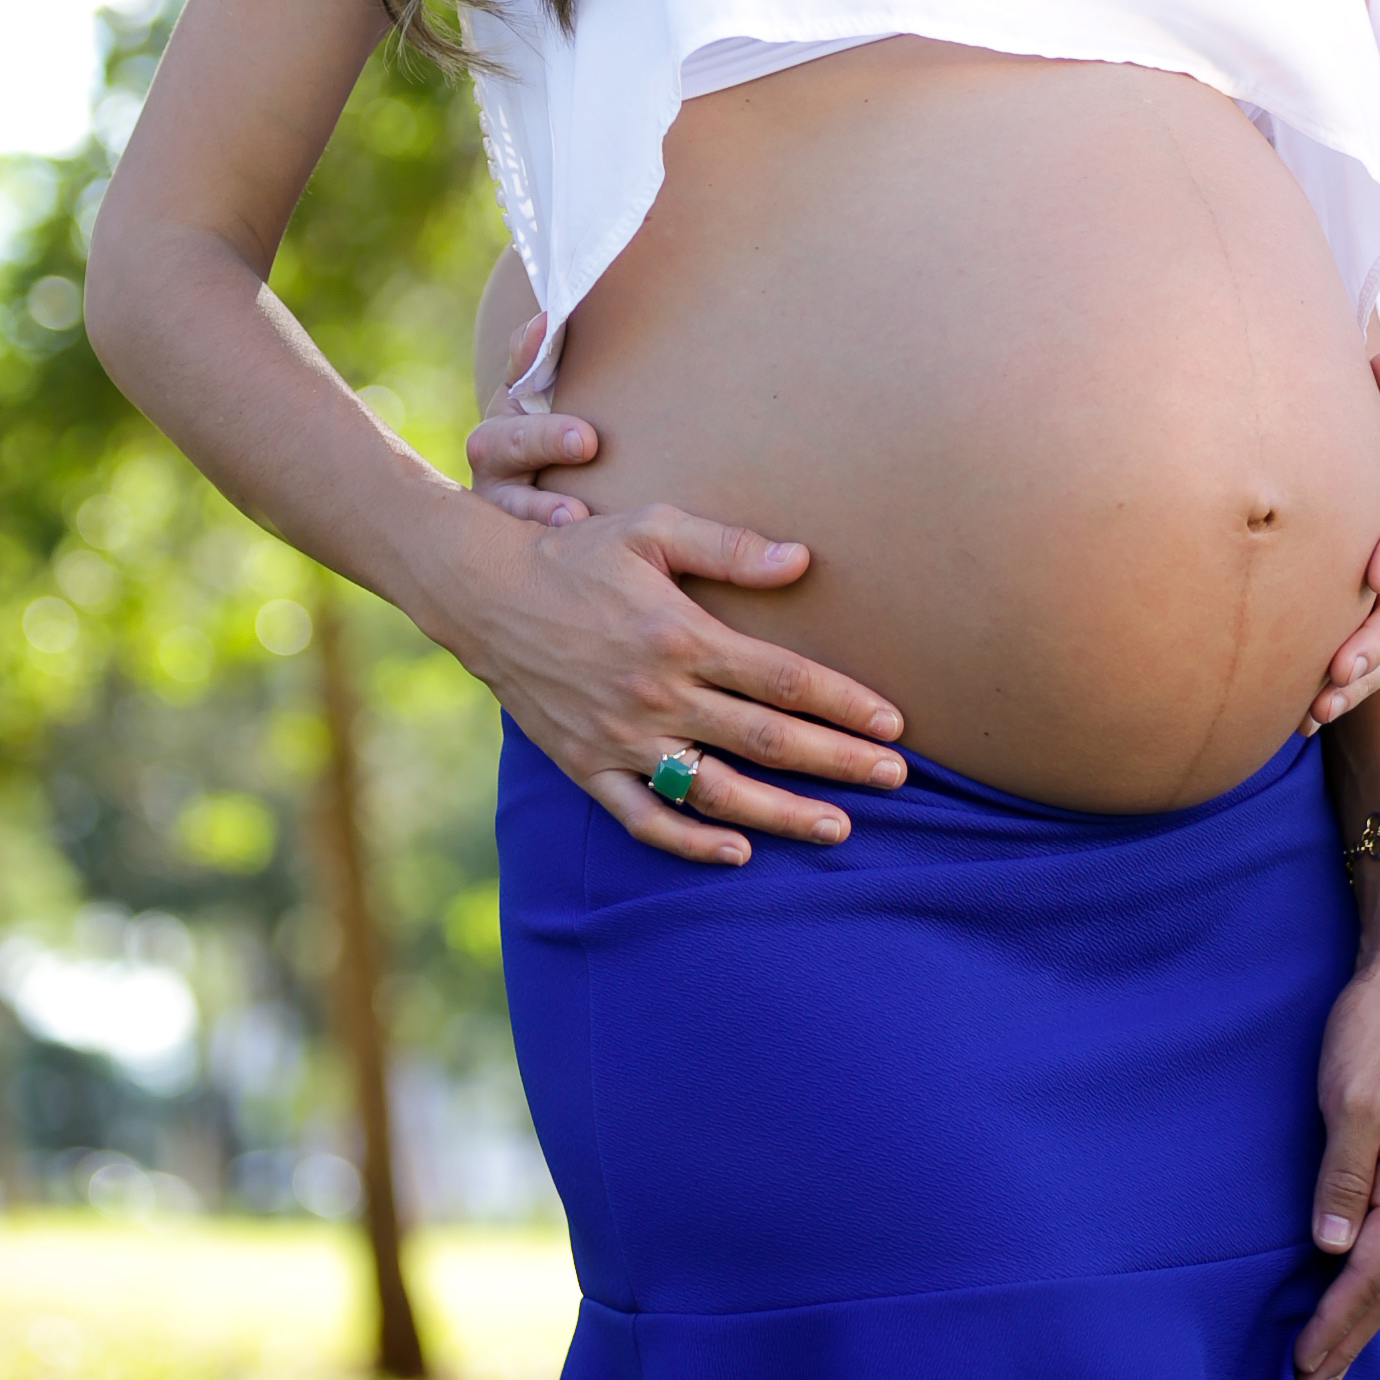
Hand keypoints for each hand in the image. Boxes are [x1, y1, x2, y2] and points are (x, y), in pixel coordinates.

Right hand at [458, 312, 909, 863]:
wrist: (482, 593)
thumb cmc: (575, 552)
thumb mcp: (651, 528)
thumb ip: (730, 548)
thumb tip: (803, 562)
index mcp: (681, 635)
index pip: (784, 679)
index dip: (844, 703)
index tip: (892, 723)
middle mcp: (657, 695)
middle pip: (767, 739)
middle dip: (839, 762)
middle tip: (897, 780)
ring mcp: (621, 738)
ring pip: (717, 791)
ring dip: (783, 813)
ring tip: (838, 828)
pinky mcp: (587, 767)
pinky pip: (645, 819)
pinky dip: (692, 841)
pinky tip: (738, 851)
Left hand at [1294, 872, 1379, 1379]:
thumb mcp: (1352, 1091)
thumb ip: (1345, 1170)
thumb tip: (1333, 1247)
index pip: (1375, 1272)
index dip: (1339, 1322)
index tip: (1304, 1365)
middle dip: (1352, 1337)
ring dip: (1363, 1311)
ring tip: (1330, 1351)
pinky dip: (1373, 1270)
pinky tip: (1353, 1276)